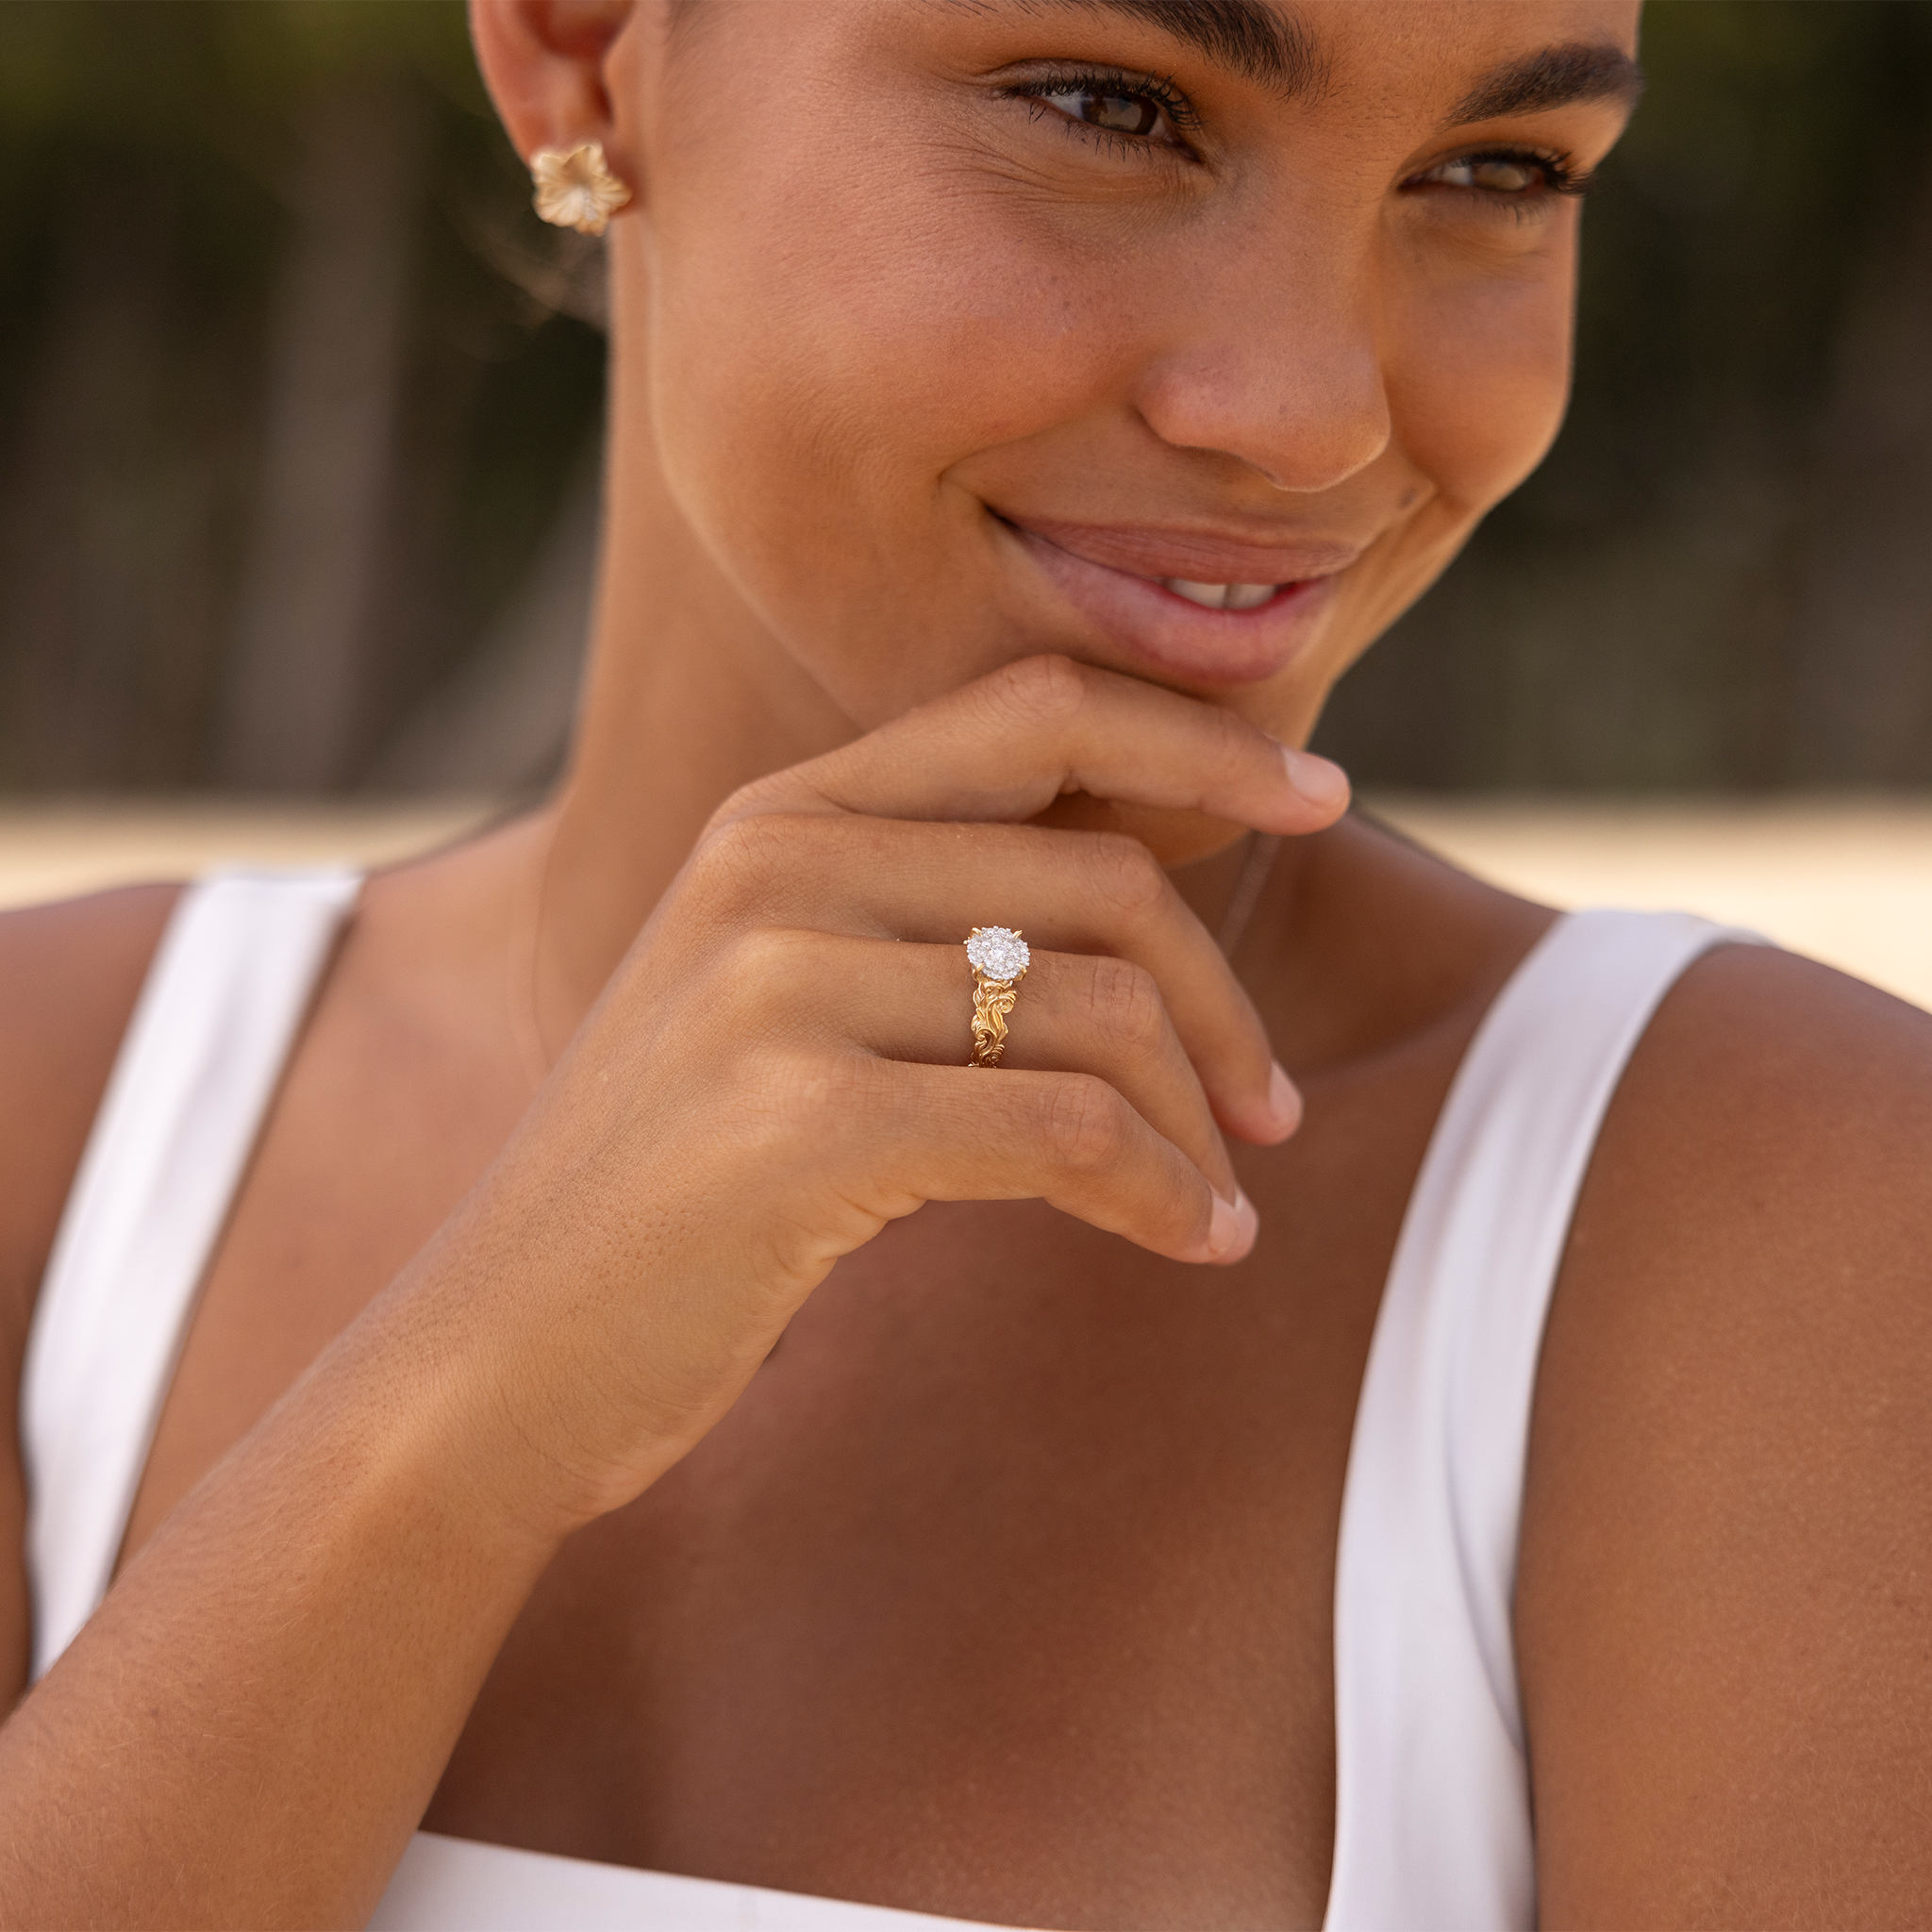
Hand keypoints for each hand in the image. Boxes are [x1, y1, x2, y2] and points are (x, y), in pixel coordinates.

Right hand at [425, 656, 1348, 1529]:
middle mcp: (771, 867)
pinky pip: (1072, 1134)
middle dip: (1222, 1003)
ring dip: (1199, 1120)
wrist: (497, 1357)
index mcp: (773, 816)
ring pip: (1100, 1009)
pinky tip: (1194, 1242)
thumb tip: (1137, 910)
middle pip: (1101, 879)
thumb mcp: (769, 1005)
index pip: (1034, 712)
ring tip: (1225, 1196)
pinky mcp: (802, 1126)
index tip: (1321, 796)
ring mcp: (776, 988)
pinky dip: (1166, 1194)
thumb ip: (912, 920)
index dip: (1198, 739)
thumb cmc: (670, 1192)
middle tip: (1272, 1107)